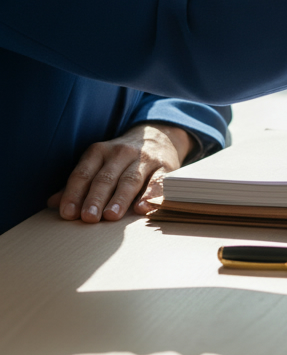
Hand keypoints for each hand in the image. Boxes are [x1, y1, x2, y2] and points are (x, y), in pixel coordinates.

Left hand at [48, 122, 194, 222]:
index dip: (74, 193)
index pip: (83, 174)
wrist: (159, 136)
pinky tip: (142, 208)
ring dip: (120, 198)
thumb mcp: (98, 164)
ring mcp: (144, 159)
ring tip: (111, 216)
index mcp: (99, 152)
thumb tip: (53, 203)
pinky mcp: (165, 167)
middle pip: (105, 177)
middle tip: (88, 218)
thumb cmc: (122, 159)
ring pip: (130, 179)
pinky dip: (151, 195)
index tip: (68, 213)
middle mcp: (121, 152)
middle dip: (95, 198)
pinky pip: (158, 181)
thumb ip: (79, 184)